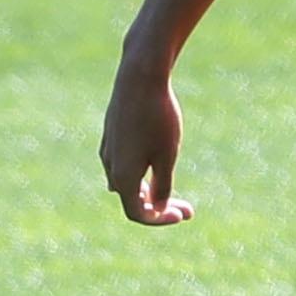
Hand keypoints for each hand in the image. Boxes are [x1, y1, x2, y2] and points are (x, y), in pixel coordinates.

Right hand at [100, 56, 193, 225]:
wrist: (140, 75)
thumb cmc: (158, 117)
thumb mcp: (167, 155)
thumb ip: (162, 186)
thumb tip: (157, 208)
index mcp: (123, 176)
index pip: (138, 214)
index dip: (160, 220)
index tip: (185, 214)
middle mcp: (110, 166)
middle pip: (132, 200)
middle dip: (158, 207)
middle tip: (187, 208)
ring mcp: (108, 148)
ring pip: (126, 182)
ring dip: (147, 191)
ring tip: (169, 190)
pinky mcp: (111, 133)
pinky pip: (122, 164)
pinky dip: (140, 173)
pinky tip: (154, 164)